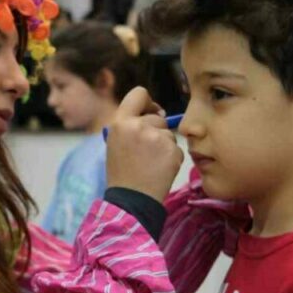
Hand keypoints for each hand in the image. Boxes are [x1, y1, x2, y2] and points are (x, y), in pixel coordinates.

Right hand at [106, 87, 183, 202]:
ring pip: (169, 134)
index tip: (150, 112)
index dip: (148, 102)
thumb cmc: (122, 172)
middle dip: (156, 130)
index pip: (139, 93)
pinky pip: (177, 148)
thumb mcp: (116, 142)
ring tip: (151, 163)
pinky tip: (160, 170)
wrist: (131, 199)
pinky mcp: (172, 151)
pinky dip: (171, 158)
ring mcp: (157, 138)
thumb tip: (158, 112)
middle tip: (146, 151)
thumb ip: (131, 125)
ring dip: (164, 145)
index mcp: (121, 122)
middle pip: (158, 117)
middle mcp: (139, 126)